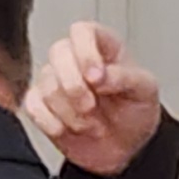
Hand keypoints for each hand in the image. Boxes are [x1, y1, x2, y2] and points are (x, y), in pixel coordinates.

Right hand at [21, 22, 163, 176]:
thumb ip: (125, 77)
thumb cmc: (135, 111)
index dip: (85, 52)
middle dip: (74, 86)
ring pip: (47, 85)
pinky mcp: (41, 104)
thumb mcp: (145, 91)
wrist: (126, 147)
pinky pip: (33, 106)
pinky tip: (69, 129)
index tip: (96, 79)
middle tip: (92, 106)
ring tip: (91, 124)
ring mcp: (56, 81)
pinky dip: (51, 122)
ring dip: (70, 112)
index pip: (83, 31)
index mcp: (103, 47)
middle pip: (58, 52)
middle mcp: (75, 59)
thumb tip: (100, 74)